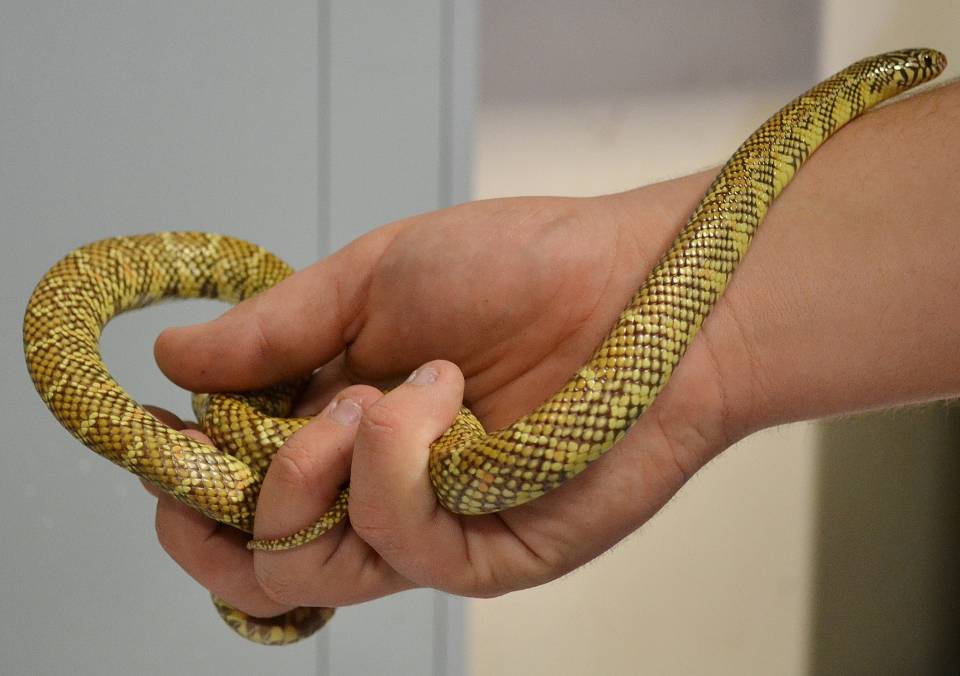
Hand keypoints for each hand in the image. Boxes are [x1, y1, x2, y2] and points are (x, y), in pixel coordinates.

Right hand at [148, 183, 740, 614]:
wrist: (640, 285)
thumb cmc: (522, 269)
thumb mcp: (377, 277)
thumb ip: (276, 329)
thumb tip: (172, 358)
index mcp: (338, 423)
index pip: (234, 490)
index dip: (182, 477)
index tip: (157, 432)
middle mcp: (375, 488)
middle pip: (257, 561)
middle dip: (210, 519)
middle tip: (212, 455)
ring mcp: (429, 529)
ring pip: (308, 572)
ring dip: (305, 474)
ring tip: (366, 395)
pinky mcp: (485, 554)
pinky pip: (396, 546)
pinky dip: (388, 466)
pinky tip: (430, 399)